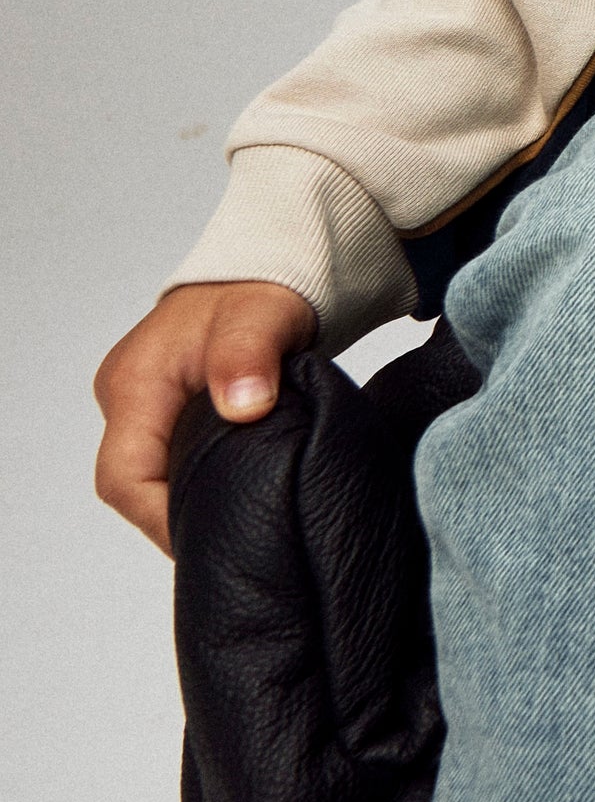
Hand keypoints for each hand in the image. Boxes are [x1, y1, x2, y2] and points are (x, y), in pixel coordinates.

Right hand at [93, 279, 316, 553]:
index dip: (161, 516)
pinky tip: (235, 490)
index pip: (124, 477)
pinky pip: (170, 462)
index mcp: (136, 383)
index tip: (212, 531)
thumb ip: (248, 356)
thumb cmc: (258, 290)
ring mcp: (144, 410)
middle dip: (178, 514)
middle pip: (134, 486)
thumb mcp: (262, 315)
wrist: (263, 271)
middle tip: (236, 529)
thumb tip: (245, 405)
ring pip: (151, 478)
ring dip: (190, 497)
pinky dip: (198, 479)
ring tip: (240, 512)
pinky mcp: (166, 415)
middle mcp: (128, 400)